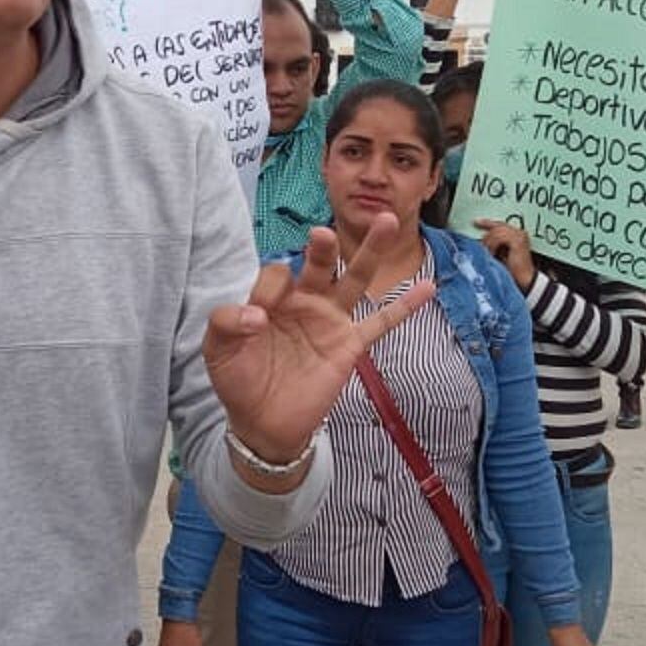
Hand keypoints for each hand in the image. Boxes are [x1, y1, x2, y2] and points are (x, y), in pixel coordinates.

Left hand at [205, 216, 435, 467]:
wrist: (262, 424)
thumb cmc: (239, 381)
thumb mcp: (217, 351)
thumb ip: (225, 324)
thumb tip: (256, 315)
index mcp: (272, 297)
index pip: (276, 275)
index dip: (268, 290)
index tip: (257, 318)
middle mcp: (304, 301)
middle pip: (318, 264)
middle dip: (322, 248)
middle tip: (321, 234)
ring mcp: (330, 321)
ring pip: (353, 280)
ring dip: (370, 252)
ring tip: (388, 221)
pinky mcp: (349, 345)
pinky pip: (381, 323)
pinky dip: (405, 307)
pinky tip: (427, 287)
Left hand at [473, 218, 535, 291]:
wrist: (523, 279)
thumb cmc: (511, 270)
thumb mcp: (499, 254)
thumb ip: (493, 244)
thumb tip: (479, 240)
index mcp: (516, 234)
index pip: (500, 224)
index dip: (487, 223)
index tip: (475, 222)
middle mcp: (519, 232)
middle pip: (497, 227)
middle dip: (486, 237)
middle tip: (480, 247)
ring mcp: (520, 236)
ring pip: (497, 232)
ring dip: (489, 243)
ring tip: (487, 254)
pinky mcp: (518, 241)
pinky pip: (500, 238)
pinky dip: (493, 245)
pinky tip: (492, 254)